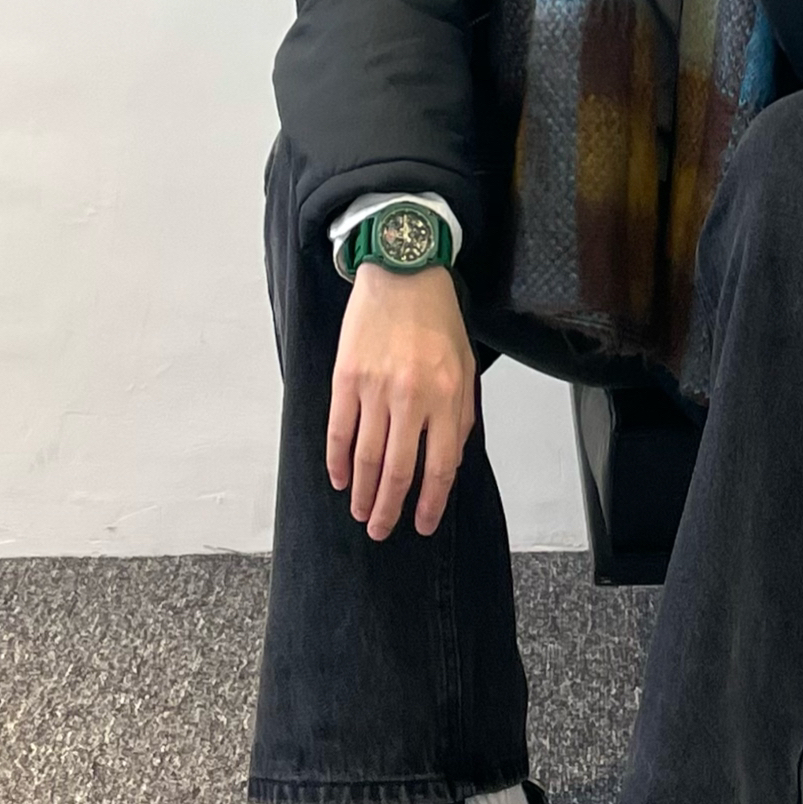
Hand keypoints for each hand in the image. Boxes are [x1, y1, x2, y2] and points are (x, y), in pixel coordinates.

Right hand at [328, 265, 478, 540]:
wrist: (402, 272)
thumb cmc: (437, 319)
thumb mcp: (465, 366)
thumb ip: (460, 416)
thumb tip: (446, 463)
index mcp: (446, 396)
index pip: (439, 467)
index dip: (430, 503)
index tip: (422, 525)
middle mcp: (411, 397)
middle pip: (397, 470)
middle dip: (388, 508)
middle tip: (381, 531)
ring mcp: (375, 388)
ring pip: (365, 456)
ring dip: (362, 492)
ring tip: (360, 512)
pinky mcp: (346, 377)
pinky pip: (339, 429)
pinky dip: (336, 460)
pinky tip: (338, 478)